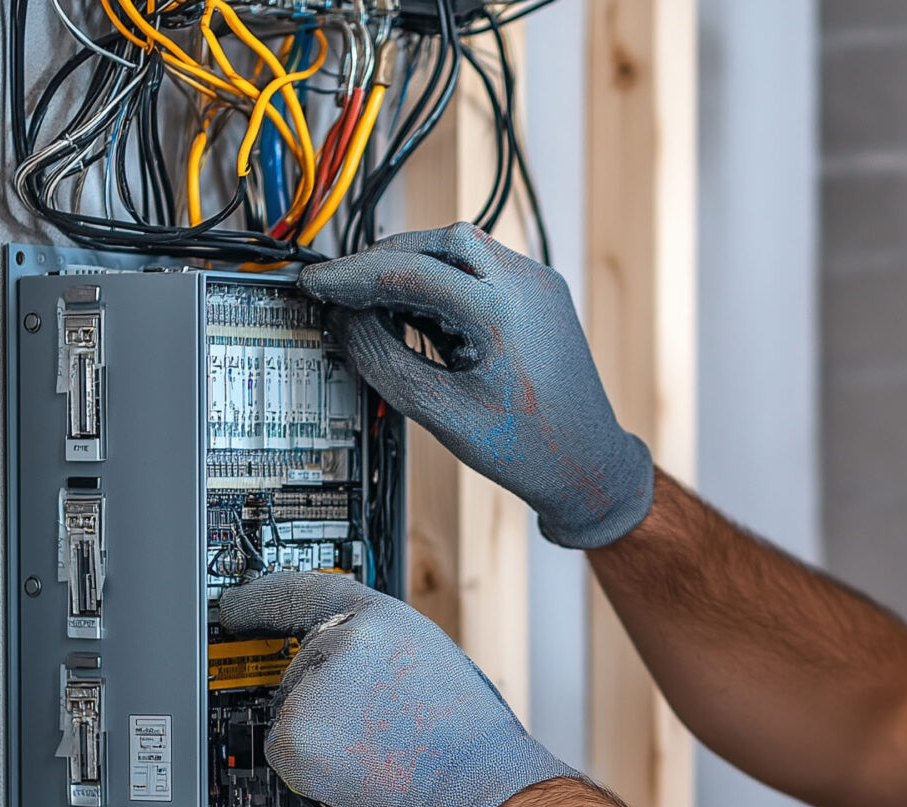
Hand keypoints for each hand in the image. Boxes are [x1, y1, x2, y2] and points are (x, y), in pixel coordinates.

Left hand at [215, 571, 576, 806]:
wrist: (478, 782)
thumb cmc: (464, 731)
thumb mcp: (425, 656)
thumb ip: (373, 643)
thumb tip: (325, 648)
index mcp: (379, 616)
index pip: (303, 591)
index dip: (261, 597)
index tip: (236, 606)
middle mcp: (341, 642)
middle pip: (299, 664)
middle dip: (325, 694)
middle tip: (376, 717)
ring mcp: (313, 691)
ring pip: (291, 708)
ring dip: (320, 729)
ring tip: (378, 743)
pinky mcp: (294, 739)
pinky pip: (283, 746)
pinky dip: (310, 762)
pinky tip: (357, 764)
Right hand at [299, 223, 654, 548]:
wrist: (588, 463)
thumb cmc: (528, 449)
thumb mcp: (439, 412)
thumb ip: (383, 362)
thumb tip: (344, 322)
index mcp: (504, 313)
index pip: (411, 272)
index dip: (354, 276)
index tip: (318, 284)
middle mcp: (528, 286)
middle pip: (437, 242)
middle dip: (382, 261)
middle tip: (341, 289)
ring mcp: (538, 285)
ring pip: (460, 247)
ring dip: (413, 267)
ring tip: (376, 304)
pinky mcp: (539, 293)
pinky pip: (481, 267)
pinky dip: (443, 279)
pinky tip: (418, 310)